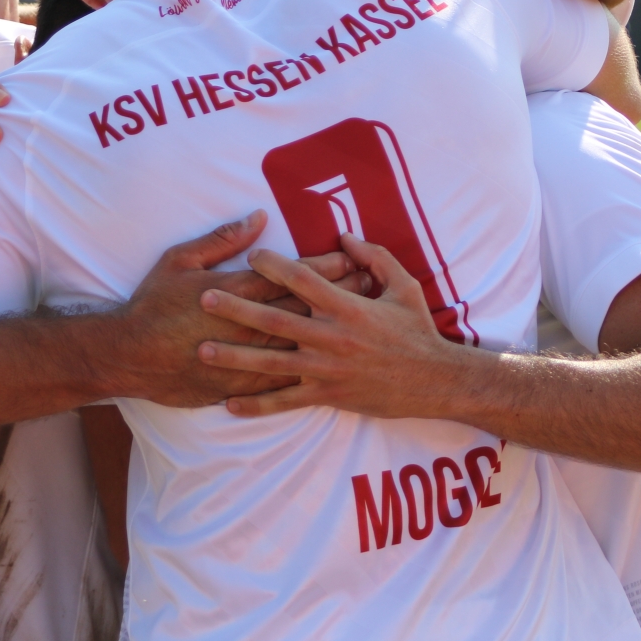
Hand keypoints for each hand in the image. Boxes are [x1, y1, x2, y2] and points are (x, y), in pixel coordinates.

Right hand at [105, 210, 370, 406]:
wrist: (131, 355)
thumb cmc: (152, 304)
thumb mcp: (178, 260)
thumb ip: (220, 239)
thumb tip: (256, 219)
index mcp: (237, 290)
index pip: (291, 276)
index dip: (323, 267)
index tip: (350, 259)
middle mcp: (250, 323)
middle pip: (307, 308)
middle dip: (340, 296)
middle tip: (370, 286)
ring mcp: (248, 356)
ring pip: (302, 343)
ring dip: (333, 332)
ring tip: (363, 324)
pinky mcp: (241, 382)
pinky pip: (283, 380)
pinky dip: (310, 371)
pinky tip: (333, 368)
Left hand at [197, 233, 481, 418]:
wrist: (436, 381)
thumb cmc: (417, 330)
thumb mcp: (403, 286)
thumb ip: (374, 258)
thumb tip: (343, 235)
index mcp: (347, 307)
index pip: (303, 281)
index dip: (274, 266)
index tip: (249, 257)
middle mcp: (331, 337)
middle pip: (275, 320)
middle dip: (237, 309)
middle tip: (204, 298)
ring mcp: (327, 369)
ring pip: (272, 363)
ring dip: (235, 357)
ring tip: (204, 351)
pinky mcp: (327, 394)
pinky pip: (286, 401)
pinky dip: (258, 405)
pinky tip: (229, 404)